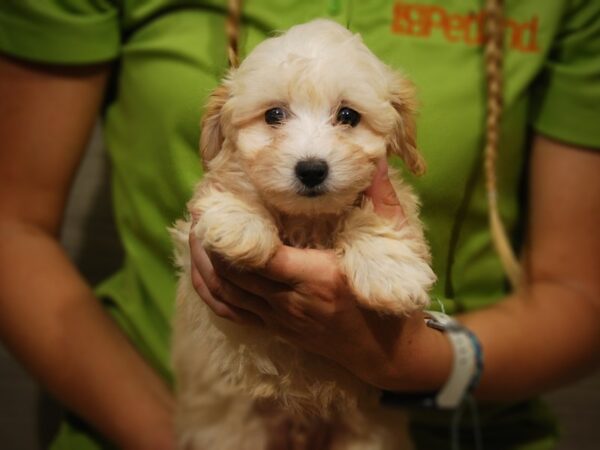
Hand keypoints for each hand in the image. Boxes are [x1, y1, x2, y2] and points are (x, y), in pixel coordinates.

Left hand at [189, 160, 449, 390]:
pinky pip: (232, 314)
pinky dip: (211, 294)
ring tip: (195, 237)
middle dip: (208, 244)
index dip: (228, 233)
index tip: (212, 207)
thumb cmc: (393, 304)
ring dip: (204, 266)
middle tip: (199, 214)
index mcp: (317, 277)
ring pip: (226, 294)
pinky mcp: (277, 329)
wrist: (388, 356)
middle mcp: (291, 301)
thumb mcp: (395, 251)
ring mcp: (280, 319)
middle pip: (233, 273)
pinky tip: (203, 274)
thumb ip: (383, 203)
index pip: (258, 256)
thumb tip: (375, 161)